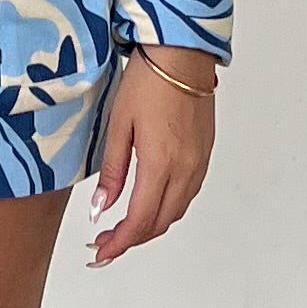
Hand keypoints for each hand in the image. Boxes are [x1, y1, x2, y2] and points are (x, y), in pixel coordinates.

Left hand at [85, 39, 218, 266]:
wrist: (183, 54)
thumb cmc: (149, 81)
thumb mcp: (118, 125)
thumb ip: (112, 171)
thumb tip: (102, 208)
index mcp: (161, 164)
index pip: (140, 220)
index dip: (120, 243)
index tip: (101, 253)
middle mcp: (185, 169)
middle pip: (161, 223)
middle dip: (132, 240)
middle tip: (106, 243)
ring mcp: (199, 163)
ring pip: (176, 212)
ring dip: (151, 226)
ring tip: (124, 228)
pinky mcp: (205, 154)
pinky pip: (188, 194)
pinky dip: (168, 208)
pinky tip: (151, 203)